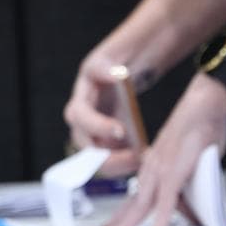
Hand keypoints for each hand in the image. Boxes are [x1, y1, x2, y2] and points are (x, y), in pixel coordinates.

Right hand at [64, 50, 149, 176]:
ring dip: (122, 166)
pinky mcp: (108, 149)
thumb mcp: (106, 59)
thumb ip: (105, 67)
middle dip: (111, 157)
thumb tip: (114, 73)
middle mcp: (82, 127)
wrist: (119, 79)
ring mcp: (94, 140)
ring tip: (144, 161)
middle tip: (136, 157)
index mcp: (78, 104)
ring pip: (102, 163)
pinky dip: (129, 165)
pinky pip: (115, 164)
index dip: (98, 126)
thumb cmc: (111, 68)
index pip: (80, 118)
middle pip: (87, 151)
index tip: (121, 130)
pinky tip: (146, 160)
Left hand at [93, 73, 225, 225]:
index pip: (135, 198)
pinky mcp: (173, 174)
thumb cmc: (202, 129)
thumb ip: (188, 188)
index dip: (121, 217)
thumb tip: (189, 212)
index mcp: (153, 169)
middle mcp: (151, 171)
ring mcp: (160, 173)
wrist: (205, 104)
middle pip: (130, 206)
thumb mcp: (193, 165)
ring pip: (140, 208)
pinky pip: (164, 206)